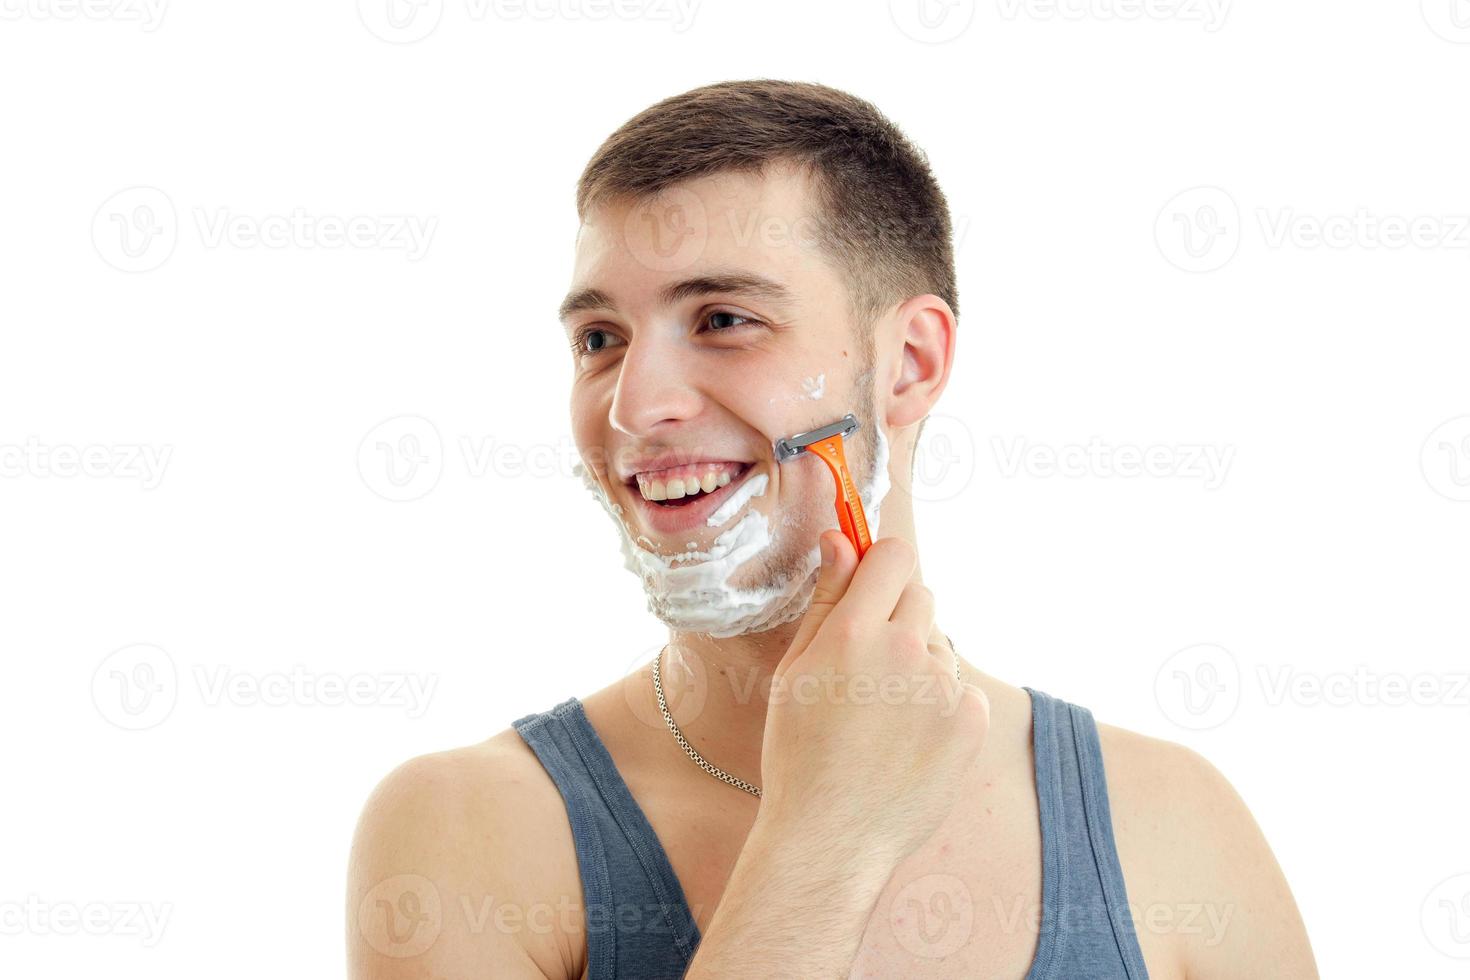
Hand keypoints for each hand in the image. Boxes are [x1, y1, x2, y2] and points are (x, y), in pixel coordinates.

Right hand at [756, 531, 990, 866]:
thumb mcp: (797, 670)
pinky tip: (907, 739)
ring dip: (918, 663)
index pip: (892, 555)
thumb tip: (840, 538)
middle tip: (867, 666)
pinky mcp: (971, 719)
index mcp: (853, 631)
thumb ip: (826, 598)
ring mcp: (943, 686)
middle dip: (897, 615)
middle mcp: (903, 649)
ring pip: (938, 645)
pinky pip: (960, 689)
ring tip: (883, 716)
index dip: (882, 563)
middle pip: (920, 594)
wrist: (833, 835)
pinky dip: (940, 705)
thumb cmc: (800, 753)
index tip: (873, 582)